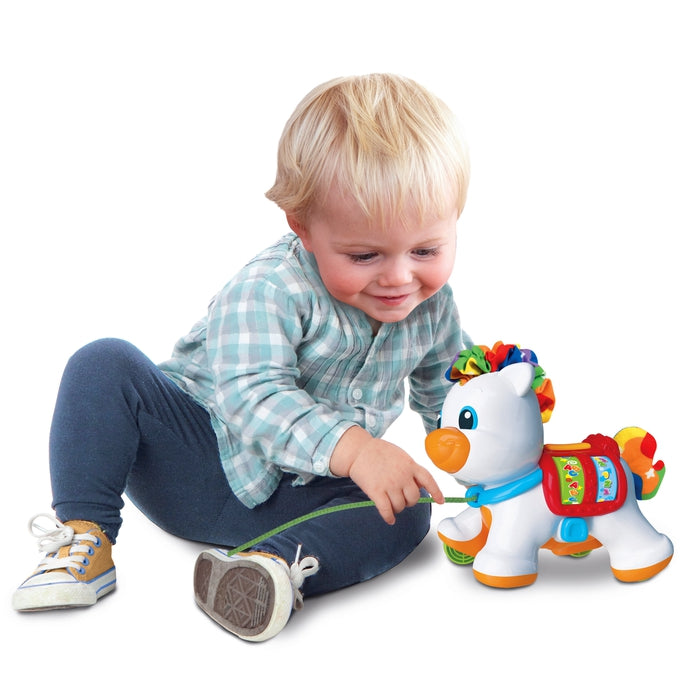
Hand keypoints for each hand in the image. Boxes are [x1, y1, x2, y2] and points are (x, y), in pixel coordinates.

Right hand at [330, 427, 444, 524]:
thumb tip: (420, 485)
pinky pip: (386, 510)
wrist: (358, 450)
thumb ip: (411, 469)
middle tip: (402, 498)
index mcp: (410, 465)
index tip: (441, 501)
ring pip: (400, 506)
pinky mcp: (376, 492)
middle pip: (414, 498)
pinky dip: (389, 517)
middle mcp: (402, 476)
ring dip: (397, 508)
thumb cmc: (379, 451)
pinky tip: (389, 519)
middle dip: (409, 501)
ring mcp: (389, 484)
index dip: (436, 492)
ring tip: (391, 502)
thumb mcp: (401, 455)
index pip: (428, 480)